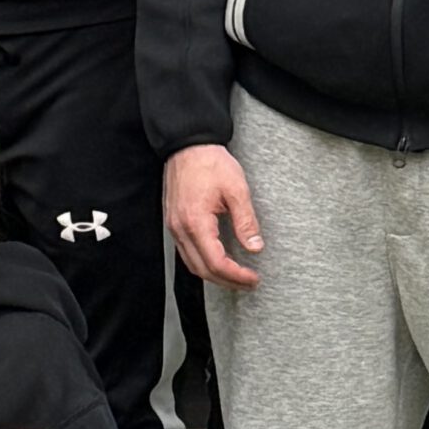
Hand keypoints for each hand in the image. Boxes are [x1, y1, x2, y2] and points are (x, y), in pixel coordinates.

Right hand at [164, 144, 261, 288]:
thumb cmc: (210, 162)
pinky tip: (218, 260)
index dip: (236, 275)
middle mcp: (180, 228)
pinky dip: (203, 262)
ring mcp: (173, 226)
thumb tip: (255, 247)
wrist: (187, 144)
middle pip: (201, 269)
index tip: (253, 278)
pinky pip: (186, 252)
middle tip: (248, 283)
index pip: (216, 262)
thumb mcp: (236, 189)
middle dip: (227, 281)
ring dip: (214, 274)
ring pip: (191, 264)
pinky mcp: (173, 222)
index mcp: (195, 221)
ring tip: (236, 276)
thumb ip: (246, 221)